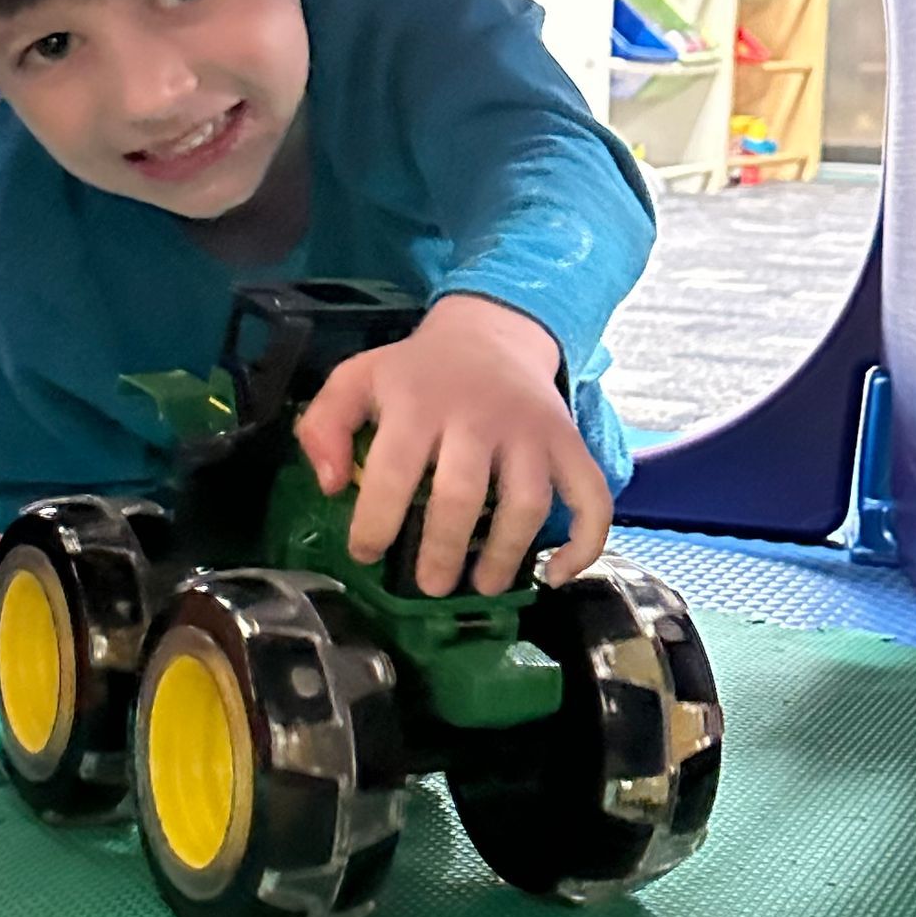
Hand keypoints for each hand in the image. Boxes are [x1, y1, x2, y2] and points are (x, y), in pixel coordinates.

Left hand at [295, 294, 612, 596]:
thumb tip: (332, 485)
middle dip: (442, 549)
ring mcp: (530, 430)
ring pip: (526, 502)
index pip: (394, 470)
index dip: (376, 521)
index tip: (366, 553)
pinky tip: (557, 574)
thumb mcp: (358, 379)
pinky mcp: (568, 442)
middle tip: (429, 586)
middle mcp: (478, 416)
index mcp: (419, 401)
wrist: (493, 330)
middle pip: (462, 494)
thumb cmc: (418, 370)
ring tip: (482, 586)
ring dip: (505, 554)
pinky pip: (591, 496)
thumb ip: (324, 425)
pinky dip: (585, 542)